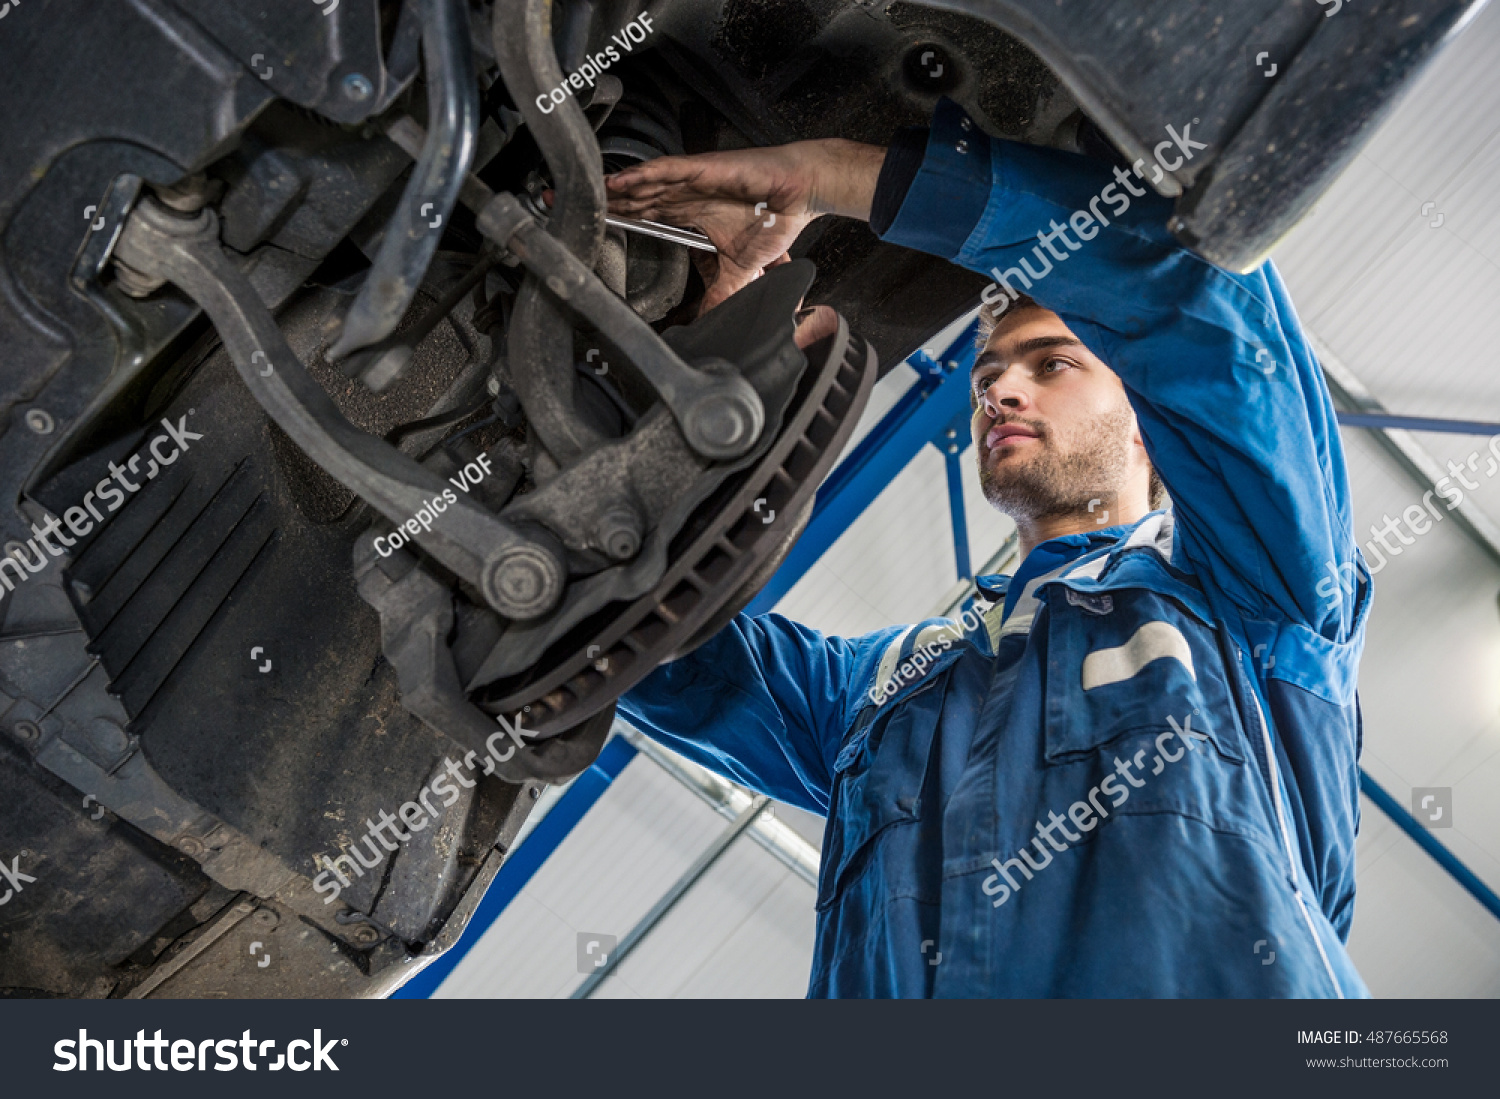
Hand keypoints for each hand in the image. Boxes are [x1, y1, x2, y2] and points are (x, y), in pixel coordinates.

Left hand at [605, 139, 885, 312]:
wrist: (800, 195)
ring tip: (578, 194)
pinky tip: (617, 182)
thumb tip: (702, 329)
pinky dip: (641, 176)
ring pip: (640, 185)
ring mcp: (689, 182)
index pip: (640, 218)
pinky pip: (665, 171)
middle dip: (597, 203)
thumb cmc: (773, 223)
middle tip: (556, 204)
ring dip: (610, 190)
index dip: (612, 221)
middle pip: (630, 200)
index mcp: (687, 216)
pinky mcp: (703, 170)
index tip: (582, 228)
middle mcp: (682, 197)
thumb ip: (718, 297)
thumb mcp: (739, 273)